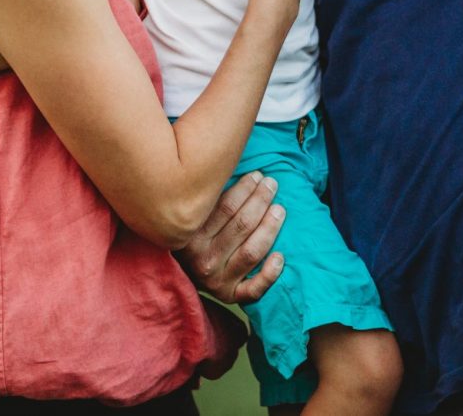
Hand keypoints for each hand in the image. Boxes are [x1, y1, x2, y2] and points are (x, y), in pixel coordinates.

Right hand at [177, 171, 285, 303]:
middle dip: (261, 200)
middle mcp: (203, 260)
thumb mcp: (193, 215)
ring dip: (270, 227)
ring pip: (252, 251)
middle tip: (272, 184)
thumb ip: (209, 198)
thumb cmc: (195, 235)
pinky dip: (269, 274)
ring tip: (280, 209)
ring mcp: (217, 280)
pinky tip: (280, 257)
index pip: (225, 208)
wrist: (182, 275)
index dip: (246, 188)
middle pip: (242, 225)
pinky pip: (253, 289)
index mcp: (192, 236)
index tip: (258, 175)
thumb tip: (235, 166)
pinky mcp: (230, 296)